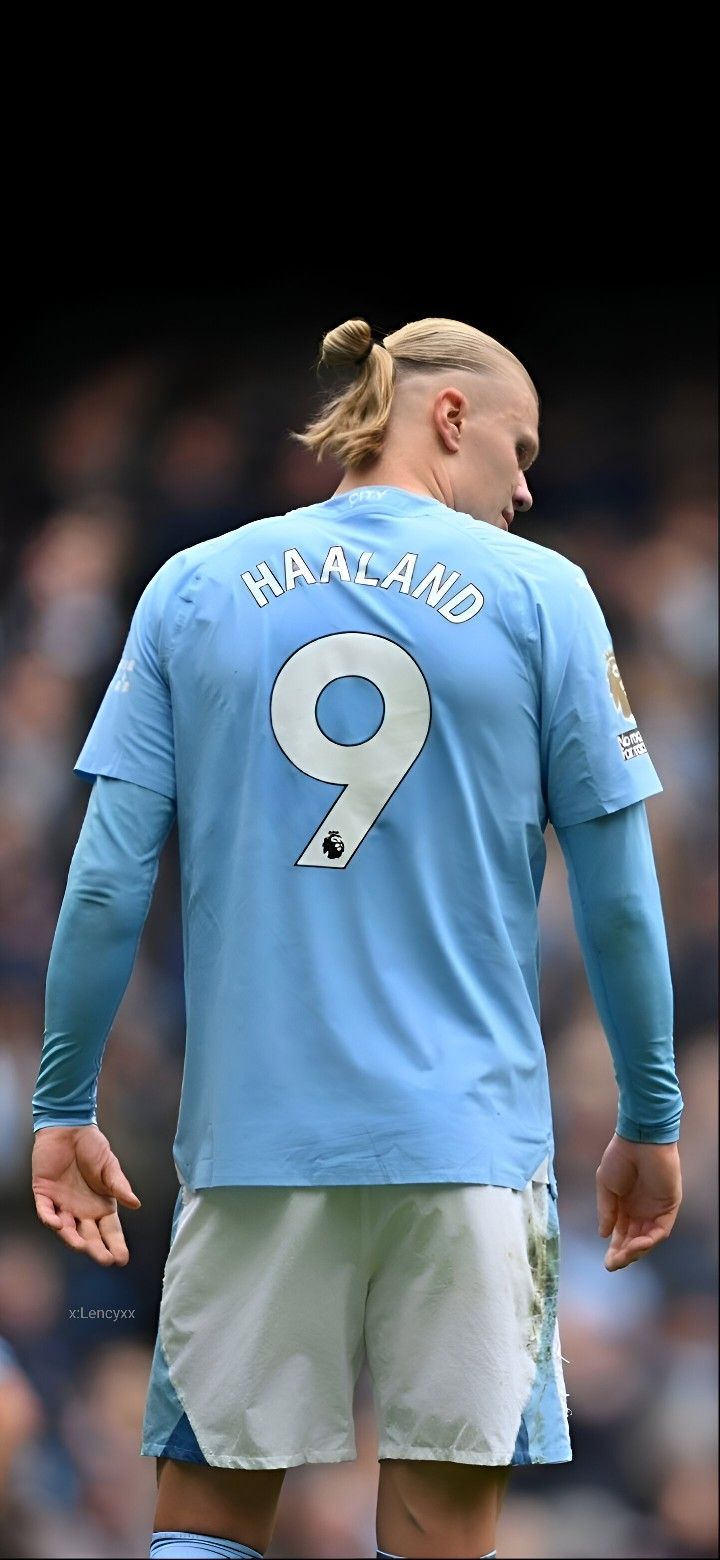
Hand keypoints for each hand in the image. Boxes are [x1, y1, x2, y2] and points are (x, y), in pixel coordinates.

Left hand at [32, 1124, 140, 1265]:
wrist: (69, 1127)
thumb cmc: (92, 1146)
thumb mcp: (111, 1167)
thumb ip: (120, 1186)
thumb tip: (136, 1204)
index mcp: (101, 1205)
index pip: (110, 1231)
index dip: (116, 1244)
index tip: (122, 1259)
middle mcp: (82, 1210)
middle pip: (90, 1236)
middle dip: (97, 1249)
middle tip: (105, 1260)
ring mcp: (62, 1204)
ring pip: (67, 1229)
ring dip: (73, 1239)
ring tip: (83, 1247)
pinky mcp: (44, 1194)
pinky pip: (45, 1211)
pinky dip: (50, 1218)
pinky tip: (59, 1224)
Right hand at [596, 1134, 680, 1271]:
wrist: (639, 1139)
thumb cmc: (620, 1157)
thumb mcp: (605, 1185)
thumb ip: (606, 1211)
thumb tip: (603, 1235)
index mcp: (624, 1207)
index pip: (621, 1235)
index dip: (615, 1250)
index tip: (607, 1263)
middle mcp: (641, 1212)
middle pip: (634, 1242)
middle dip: (624, 1255)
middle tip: (613, 1263)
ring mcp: (656, 1210)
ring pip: (648, 1240)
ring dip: (636, 1251)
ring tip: (623, 1255)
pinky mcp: (669, 1207)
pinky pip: (661, 1230)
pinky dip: (650, 1240)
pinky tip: (638, 1243)